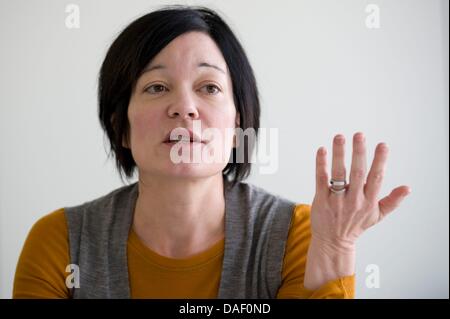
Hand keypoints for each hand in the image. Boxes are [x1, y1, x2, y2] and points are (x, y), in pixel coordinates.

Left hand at [310, 132, 411, 251]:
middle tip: (359, 134)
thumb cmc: (355, 225)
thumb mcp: (376, 216)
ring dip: (339, 154)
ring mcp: (336, 200)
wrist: (333, 242)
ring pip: (338, 174)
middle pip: (357, 173)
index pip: (376, 178)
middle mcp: (353, 200)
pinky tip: (322, 150)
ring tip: (339, 137)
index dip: (380, 161)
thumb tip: (408, 188)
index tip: (383, 145)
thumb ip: (392, 201)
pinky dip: (321, 164)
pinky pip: (321, 179)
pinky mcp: (321, 199)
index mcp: (368, 201)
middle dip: (359, 153)